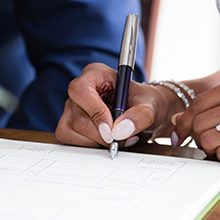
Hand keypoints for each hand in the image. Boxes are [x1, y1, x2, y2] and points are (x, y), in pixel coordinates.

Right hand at [56, 63, 180, 147]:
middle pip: (78, 117)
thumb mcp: (150, 106)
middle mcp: (80, 88)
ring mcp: (72, 106)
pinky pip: (68, 137)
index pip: (82, 90)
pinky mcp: (69, 122)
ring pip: (71, 130)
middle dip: (101, 134)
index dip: (95, 112)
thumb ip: (140, 116)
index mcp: (96, 74)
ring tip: (118, 139)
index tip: (112, 129)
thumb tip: (119, 131)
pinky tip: (105, 141)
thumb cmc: (145, 103)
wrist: (144, 114)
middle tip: (123, 138)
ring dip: (96, 141)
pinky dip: (88, 145)